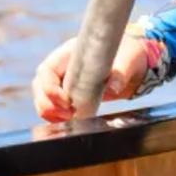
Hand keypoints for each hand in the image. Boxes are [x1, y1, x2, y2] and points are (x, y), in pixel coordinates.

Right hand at [33, 34, 158, 126]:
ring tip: (68, 121)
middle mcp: (63, 67)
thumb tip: (113, 88)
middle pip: (40, 86)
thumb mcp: (128, 59)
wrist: (134, 62)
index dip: (49, 88)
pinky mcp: (72, 95)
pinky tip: (69, 122)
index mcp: (71, 53)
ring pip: (44, 98)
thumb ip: (121, 72)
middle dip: (47, 104)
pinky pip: (56, 107)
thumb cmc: (129, 54)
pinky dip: (57, 117)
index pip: (47, 70)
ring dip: (50, 112)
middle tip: (67, 116)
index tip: (67, 102)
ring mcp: (65, 81)